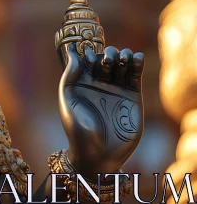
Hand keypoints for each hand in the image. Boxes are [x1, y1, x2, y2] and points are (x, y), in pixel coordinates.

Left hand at [58, 44, 143, 176]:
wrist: (98, 154)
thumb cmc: (77, 129)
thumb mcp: (68, 100)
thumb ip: (70, 75)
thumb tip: (72, 50)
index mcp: (81, 83)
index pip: (87, 59)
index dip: (89, 54)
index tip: (90, 58)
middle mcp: (99, 83)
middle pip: (106, 58)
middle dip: (108, 54)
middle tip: (108, 62)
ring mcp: (116, 89)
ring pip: (122, 64)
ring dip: (124, 55)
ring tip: (123, 59)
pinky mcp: (133, 96)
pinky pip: (135, 75)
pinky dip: (137, 63)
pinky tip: (136, 58)